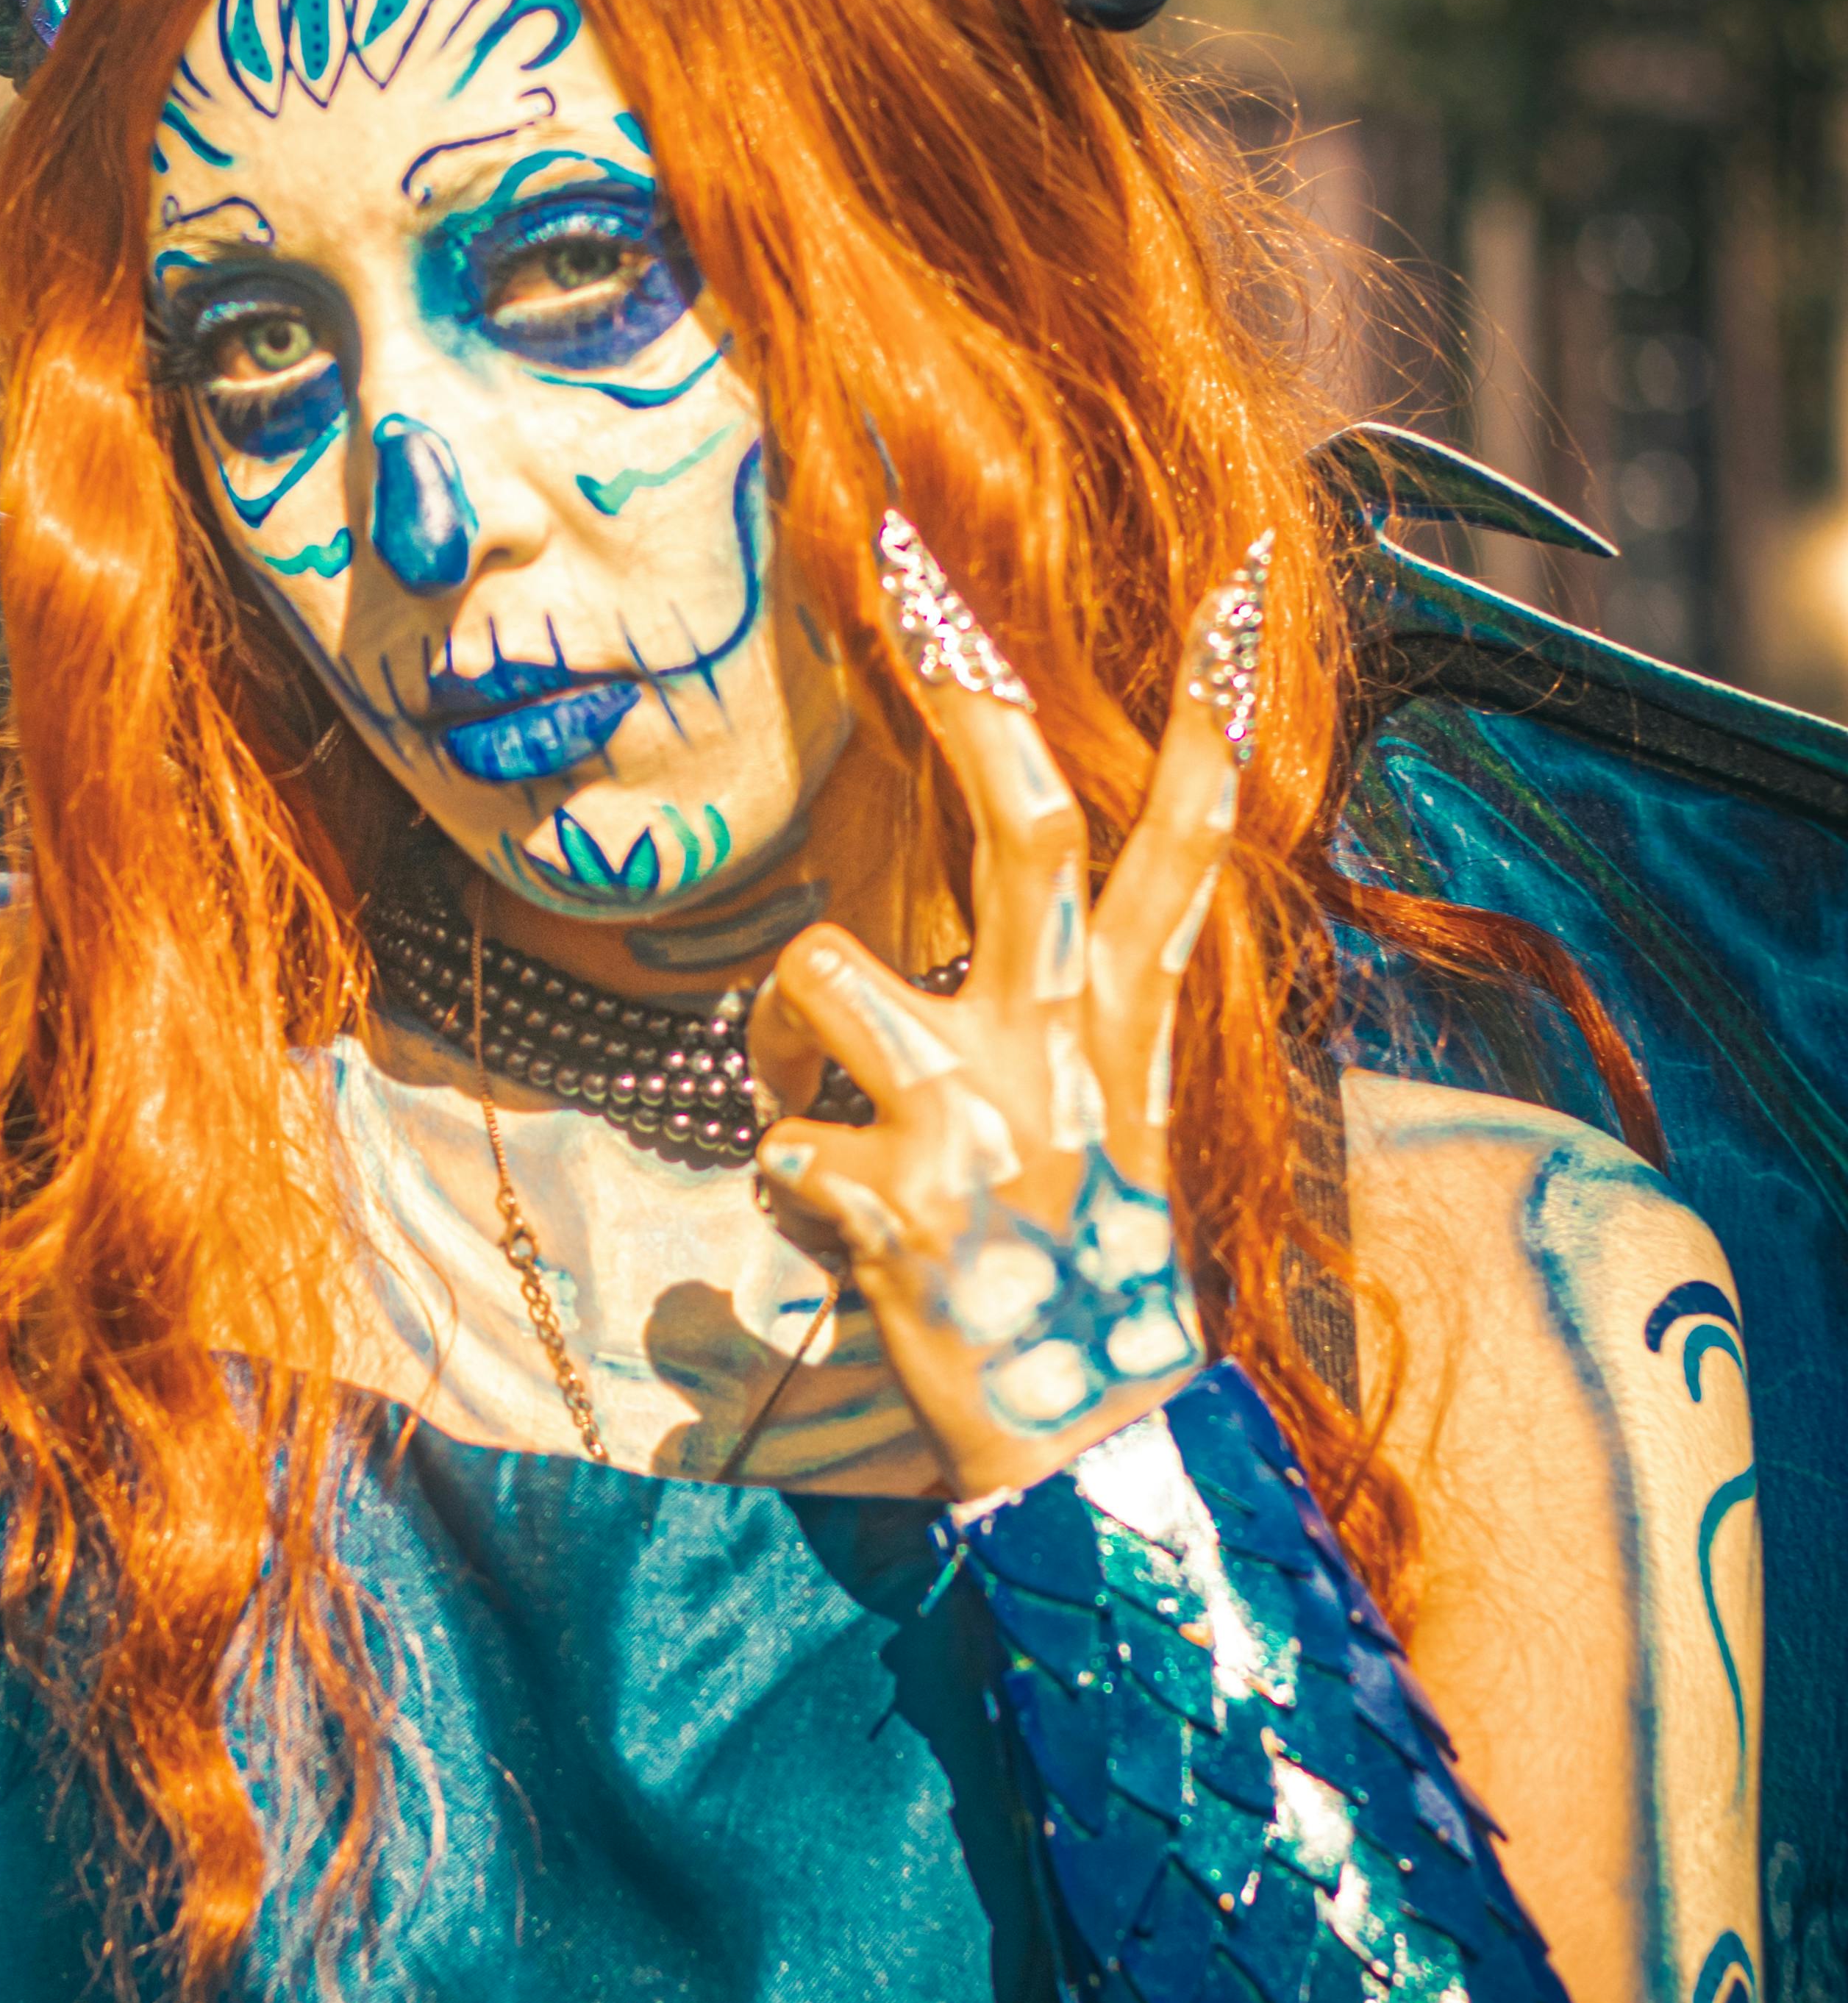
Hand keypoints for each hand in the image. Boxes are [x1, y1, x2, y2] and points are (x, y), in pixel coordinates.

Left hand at [748, 518, 1268, 1507]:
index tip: (1227, 569)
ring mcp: (983, 1124)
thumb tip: (998, 952)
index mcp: (1119, 1030)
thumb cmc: (1084, 1285)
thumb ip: (1062, 1028)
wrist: (1103, 1455)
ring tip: (827, 1121)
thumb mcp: (1107, 1135)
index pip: (1186, 843)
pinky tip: (838, 1249)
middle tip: (904, 547)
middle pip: (1029, 822)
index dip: (1212, 707)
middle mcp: (1060, 1051)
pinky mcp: (899, 1209)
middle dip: (969, 685)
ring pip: (820, 977)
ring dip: (784, 1042)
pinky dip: (781, 1197)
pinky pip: (775, 1149)